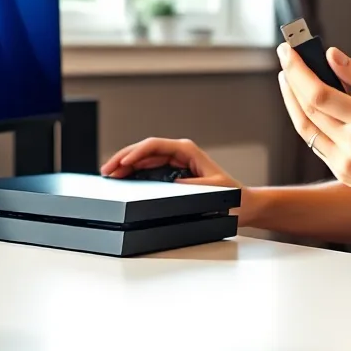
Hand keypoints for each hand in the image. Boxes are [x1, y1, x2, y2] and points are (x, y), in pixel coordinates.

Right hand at [100, 138, 256, 225]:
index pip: (155, 145)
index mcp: (188, 151)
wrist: (243, 205)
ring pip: (144, 158)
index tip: (123, 164)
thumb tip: (171, 181)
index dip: (136, 153)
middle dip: (124, 158)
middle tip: (106, 170)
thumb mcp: (212, 190)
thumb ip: (192, 184)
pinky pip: (149, 167)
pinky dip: (133, 171)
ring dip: (126, 164)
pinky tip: (122, 176)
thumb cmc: (232, 196)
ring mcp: (176, 161)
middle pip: (145, 149)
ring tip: (109, 174)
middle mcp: (180, 152)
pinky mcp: (174, 172)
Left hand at [276, 43, 350, 216]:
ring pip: (305, 127)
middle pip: (307, 108)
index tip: (288, 50)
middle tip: (286, 57)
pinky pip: (315, 143)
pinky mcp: (341, 173)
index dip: (298, 70)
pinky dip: (306, 121)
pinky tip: (305, 105)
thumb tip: (332, 55)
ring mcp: (343, 162)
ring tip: (287, 78)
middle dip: (291, 78)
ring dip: (291, 100)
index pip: (320, 93)